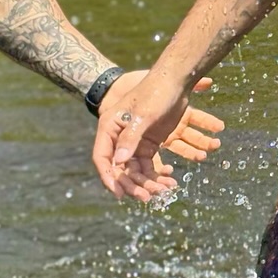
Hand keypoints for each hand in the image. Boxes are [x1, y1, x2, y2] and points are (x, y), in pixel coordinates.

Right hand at [93, 71, 220, 201]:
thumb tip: (119, 163)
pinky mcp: (148, 143)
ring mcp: (134, 141)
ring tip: (164, 190)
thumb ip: (131, 138)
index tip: (120, 193)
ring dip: (148, 182)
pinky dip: (158, 175)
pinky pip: (150, 165)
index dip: (108, 177)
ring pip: (136, 169)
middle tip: (147, 197)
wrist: (175, 81)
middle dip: (133, 184)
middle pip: (120, 168)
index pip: (102, 157)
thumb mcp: (143, 115)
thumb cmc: (155, 92)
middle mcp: (118, 136)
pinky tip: (170, 180)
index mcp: (110, 126)